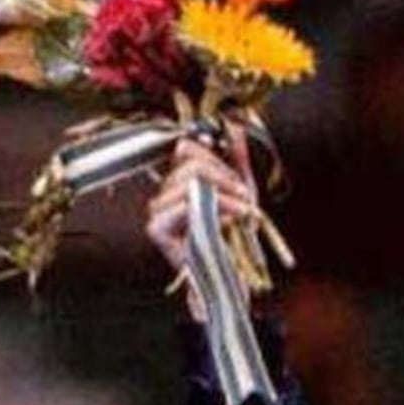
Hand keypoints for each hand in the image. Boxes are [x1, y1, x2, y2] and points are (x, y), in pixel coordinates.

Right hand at [143, 131, 261, 310]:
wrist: (235, 278)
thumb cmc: (236, 239)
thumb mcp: (243, 192)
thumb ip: (237, 158)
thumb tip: (234, 126)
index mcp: (180, 181)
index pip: (186, 148)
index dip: (216, 159)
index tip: (240, 183)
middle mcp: (164, 192)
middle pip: (190, 162)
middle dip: (225, 179)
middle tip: (245, 201)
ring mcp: (158, 210)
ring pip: (189, 181)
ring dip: (225, 196)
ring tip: (242, 214)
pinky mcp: (157, 229)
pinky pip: (183, 205)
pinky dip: (213, 210)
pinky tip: (230, 221)